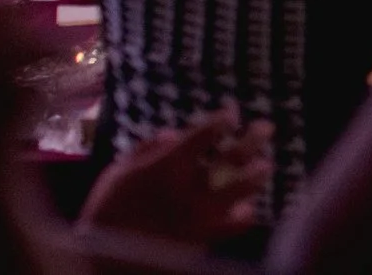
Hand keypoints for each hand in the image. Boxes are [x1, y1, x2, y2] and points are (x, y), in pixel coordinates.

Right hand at [81, 106, 274, 244]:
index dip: (221, 119)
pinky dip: (243, 214)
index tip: (231, 112)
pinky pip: (234, 224)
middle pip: (233, 156)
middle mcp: (192, 185)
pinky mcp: (205, 237)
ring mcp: (201, 212)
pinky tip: (247, 208)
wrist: (106, 260)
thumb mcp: (117, 173)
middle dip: (252, 138)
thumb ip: (145, 150)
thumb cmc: (106, 212)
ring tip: (266, 165)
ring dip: (256, 174)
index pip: (205, 134)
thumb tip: (173, 133)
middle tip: (266, 126)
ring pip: (241, 188)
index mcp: (169, 165)